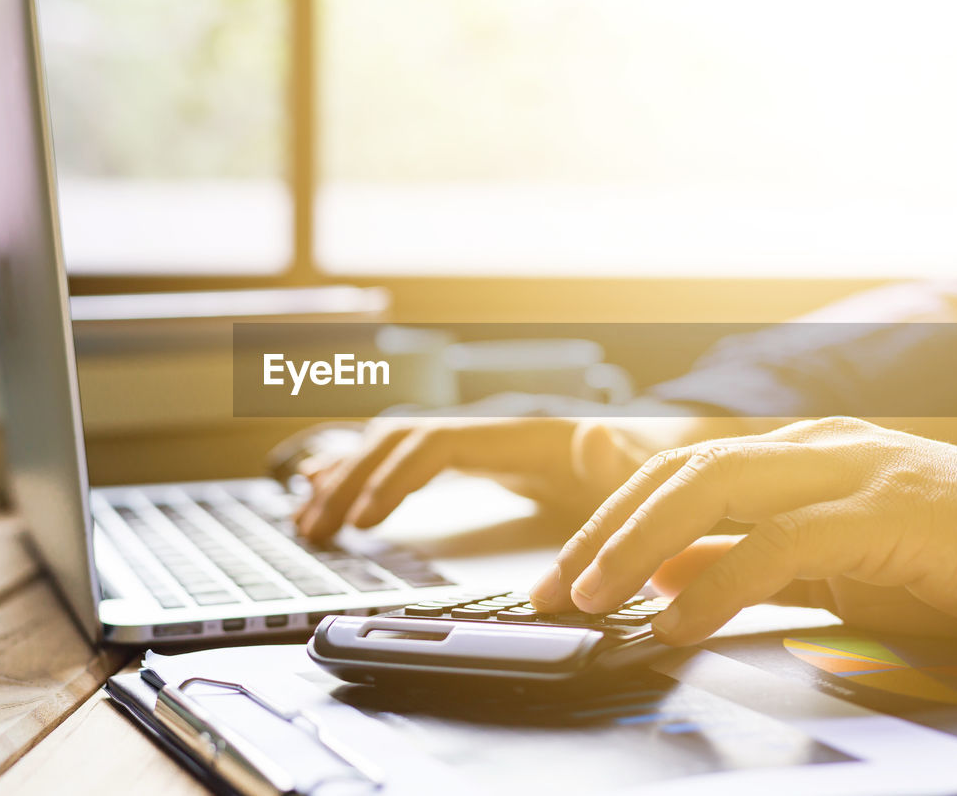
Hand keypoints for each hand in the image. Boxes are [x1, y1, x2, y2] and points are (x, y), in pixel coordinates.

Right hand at [294, 401, 730, 540]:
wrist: (650, 446)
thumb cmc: (641, 459)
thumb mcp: (635, 463)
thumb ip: (615, 457)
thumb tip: (597, 439)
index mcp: (511, 430)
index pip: (433, 443)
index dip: (393, 477)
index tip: (365, 519)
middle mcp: (481, 427)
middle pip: (395, 441)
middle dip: (349, 481)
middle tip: (315, 529)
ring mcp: (471, 440)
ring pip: (387, 448)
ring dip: (344, 480)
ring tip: (306, 520)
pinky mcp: (469, 458)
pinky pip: (399, 460)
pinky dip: (359, 475)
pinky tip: (324, 491)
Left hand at [529, 417, 956, 643]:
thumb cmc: (933, 560)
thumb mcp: (818, 566)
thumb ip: (741, 562)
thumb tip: (663, 575)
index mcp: (792, 454)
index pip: (677, 475)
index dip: (611, 521)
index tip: (564, 574)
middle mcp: (809, 448)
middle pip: (679, 473)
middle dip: (605, 531)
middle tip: (558, 589)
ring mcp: (846, 471)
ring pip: (713, 489)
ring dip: (641, 545)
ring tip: (598, 597)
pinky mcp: (881, 513)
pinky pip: (781, 543)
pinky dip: (719, 583)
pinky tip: (680, 620)